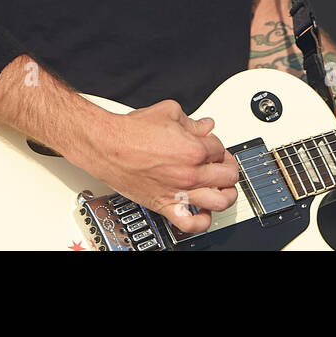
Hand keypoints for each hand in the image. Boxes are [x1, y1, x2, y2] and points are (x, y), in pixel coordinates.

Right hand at [76, 99, 238, 233]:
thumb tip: (205, 125)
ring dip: (227, 194)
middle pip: (228, 175)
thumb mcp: (168, 112)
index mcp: (194, 149)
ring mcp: (179, 191)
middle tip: (221, 164)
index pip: (220, 149)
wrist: (107, 146)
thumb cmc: (131, 131)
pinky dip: (202, 221)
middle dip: (228, 167)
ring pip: (220, 201)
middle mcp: (190, 173)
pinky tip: (203, 212)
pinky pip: (191, 224)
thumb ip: (192, 120)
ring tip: (223, 189)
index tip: (210, 145)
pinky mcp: (165, 205)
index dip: (217, 145)